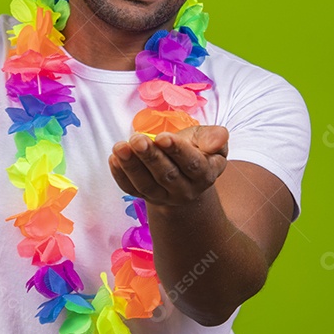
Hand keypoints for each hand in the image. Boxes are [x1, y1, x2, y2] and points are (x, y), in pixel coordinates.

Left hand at [108, 125, 228, 205]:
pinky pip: (131, 189)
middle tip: (137, 139)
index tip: (162, 137)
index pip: (192, 164)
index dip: (177, 150)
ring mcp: (163, 196)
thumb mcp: (208, 139)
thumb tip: (220, 137)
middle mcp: (185, 190)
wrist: (183, 173)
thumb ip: (214, 137)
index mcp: (205, 174)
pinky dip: (120, 175)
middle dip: (150, 157)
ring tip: (120, 147)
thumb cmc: (196, 149)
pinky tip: (114, 158)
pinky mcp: (145, 196)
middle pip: (167, 175)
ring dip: (131, 166)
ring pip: (146, 184)